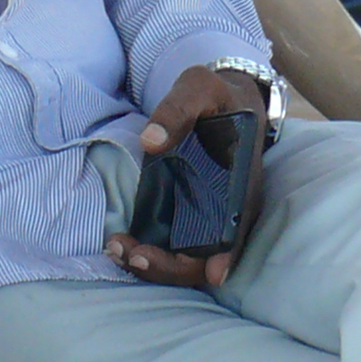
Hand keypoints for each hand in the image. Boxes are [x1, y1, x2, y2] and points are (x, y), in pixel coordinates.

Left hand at [106, 64, 270, 291]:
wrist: (222, 99)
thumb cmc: (216, 96)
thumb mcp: (199, 88)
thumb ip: (178, 109)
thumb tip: (151, 140)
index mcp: (243, 185)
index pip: (238, 231)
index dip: (225, 256)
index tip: (208, 273)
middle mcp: (229, 211)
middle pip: (206, 259)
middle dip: (168, 266)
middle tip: (128, 250)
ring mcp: (208, 217)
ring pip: (186, 262)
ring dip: (153, 266)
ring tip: (117, 248)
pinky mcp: (188, 216)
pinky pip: (171, 248)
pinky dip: (148, 255)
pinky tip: (121, 245)